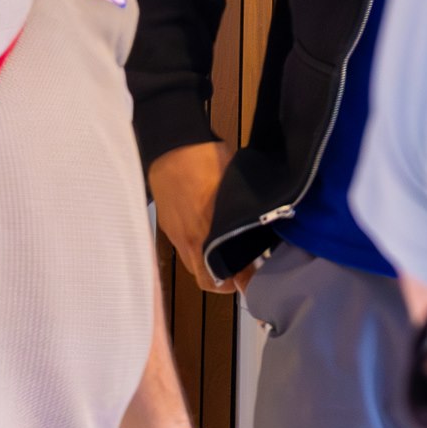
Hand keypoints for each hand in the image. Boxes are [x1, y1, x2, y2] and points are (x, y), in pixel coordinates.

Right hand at [149, 142, 239, 291]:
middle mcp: (188, 241)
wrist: (172, 144)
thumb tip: (258, 229)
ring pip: (192, 264)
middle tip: (242, 270)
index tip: (252, 279)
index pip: (217, 278)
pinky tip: (210, 236)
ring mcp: (175, 234)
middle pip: (203, 278)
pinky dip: (197, 250)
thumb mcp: (234, 187)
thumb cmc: (208, 161)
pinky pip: (183, 248)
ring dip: (208, 266)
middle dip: (222, 280)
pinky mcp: (168, 224)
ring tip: (228, 253)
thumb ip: (243, 215)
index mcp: (205, 235)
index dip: (235, 283)